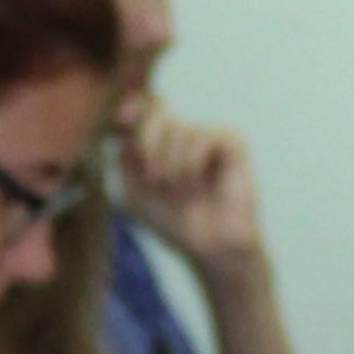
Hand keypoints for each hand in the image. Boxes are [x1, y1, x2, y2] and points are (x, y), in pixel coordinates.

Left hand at [116, 97, 270, 274]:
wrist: (209, 246)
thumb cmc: (174, 221)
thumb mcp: (134, 190)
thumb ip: (124, 155)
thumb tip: (124, 118)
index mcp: (162, 144)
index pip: (145, 110)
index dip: (133, 106)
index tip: (121, 118)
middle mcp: (185, 136)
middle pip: (158, 114)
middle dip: (148, 143)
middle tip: (154, 177)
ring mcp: (210, 137)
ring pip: (178, 129)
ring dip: (172, 164)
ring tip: (181, 189)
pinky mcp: (233, 143)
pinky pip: (203, 137)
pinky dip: (193, 162)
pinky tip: (199, 181)